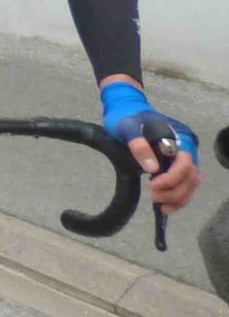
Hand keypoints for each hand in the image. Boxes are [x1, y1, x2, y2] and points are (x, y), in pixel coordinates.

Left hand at [101, 82, 204, 211]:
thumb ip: (139, 146)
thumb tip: (152, 170)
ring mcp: (183, 157)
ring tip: (162, 207)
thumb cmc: (127, 117)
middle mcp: (187, 148)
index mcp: (180, 137)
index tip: (153, 185)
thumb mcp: (128, 128)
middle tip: (154, 198)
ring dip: (178, 197)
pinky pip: (185, 184)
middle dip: (175, 191)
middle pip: (191, 176)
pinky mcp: (176, 164)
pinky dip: (178, 196)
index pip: (185, 163)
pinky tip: (166, 207)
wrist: (126, 109)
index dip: (172, 178)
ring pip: (191, 183)